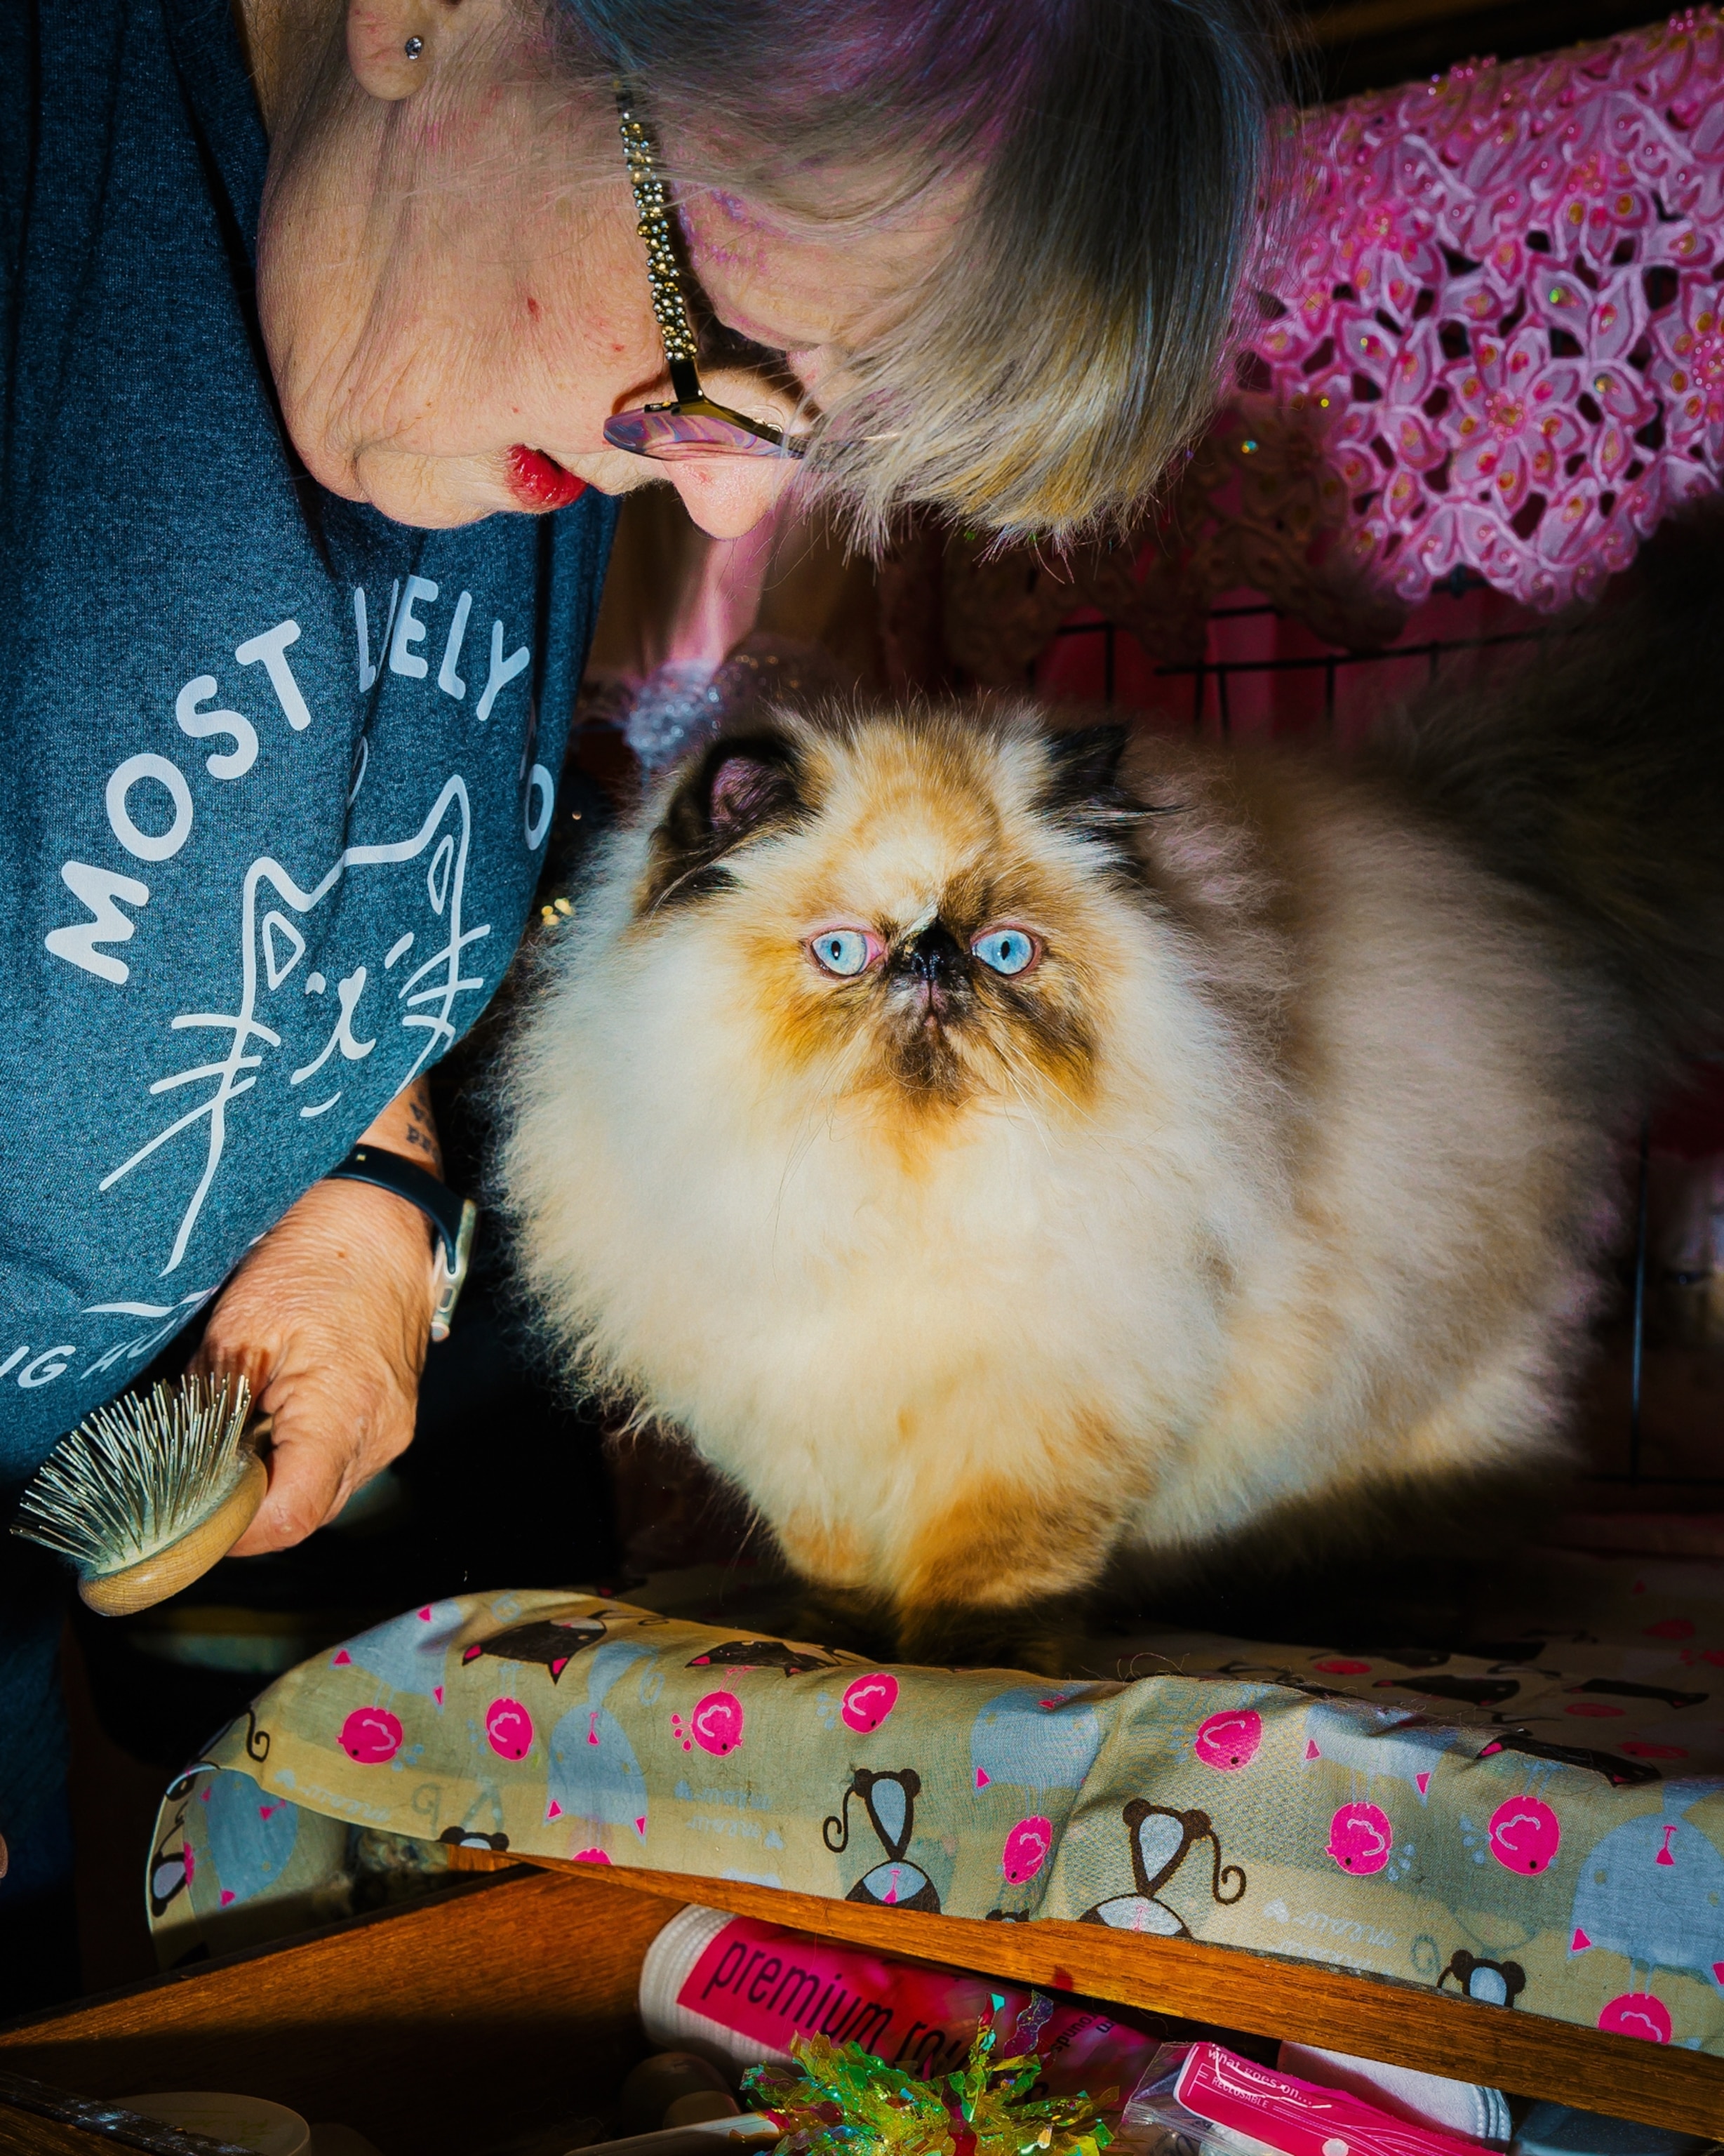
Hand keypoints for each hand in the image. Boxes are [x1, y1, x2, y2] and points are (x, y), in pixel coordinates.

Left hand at [194, 1084, 439, 1553]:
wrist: (380, 1218)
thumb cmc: (315, 1259)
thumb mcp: (239, 1328)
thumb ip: (208, 1408)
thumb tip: (171, 1469)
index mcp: (343, 1412)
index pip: (288, 1517)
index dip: (232, 1532)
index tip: (188, 1520)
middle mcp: (379, 1434)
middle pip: (305, 1515)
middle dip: (247, 1510)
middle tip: (195, 1480)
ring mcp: (391, 1429)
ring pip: (322, 1493)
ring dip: (274, 1482)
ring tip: (233, 1440)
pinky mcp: (391, 1417)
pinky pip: (339, 1464)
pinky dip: (299, 1458)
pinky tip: (269, 1421)